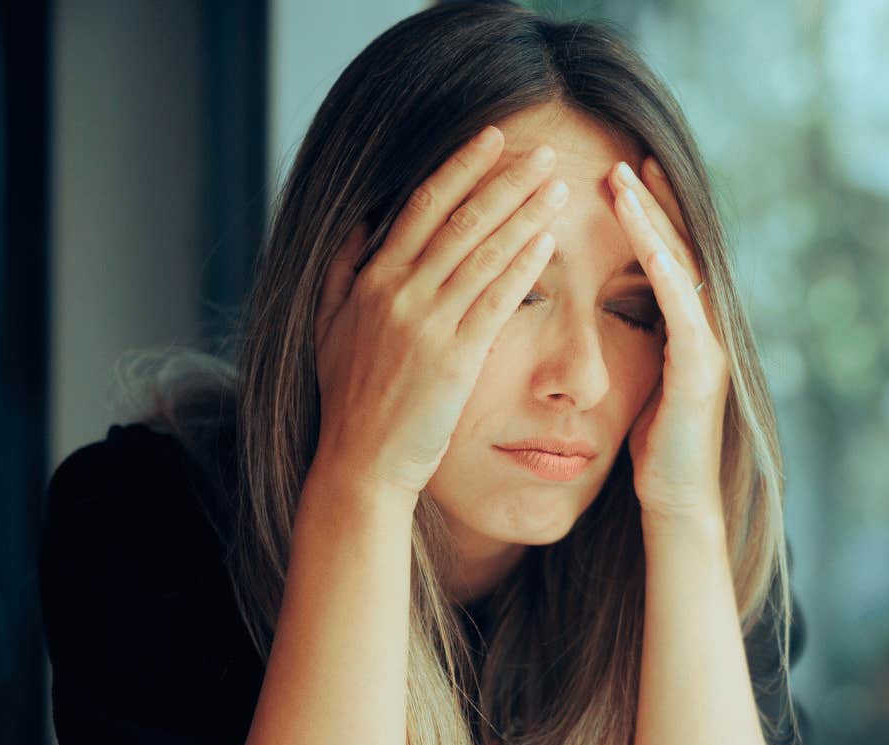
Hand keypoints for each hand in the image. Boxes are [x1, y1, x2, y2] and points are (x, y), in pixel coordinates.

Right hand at [311, 126, 567, 500]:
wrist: (362, 462)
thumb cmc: (351, 399)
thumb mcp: (331, 325)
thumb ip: (346, 270)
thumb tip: (363, 222)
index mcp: (371, 279)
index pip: (422, 205)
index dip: (461, 166)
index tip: (493, 137)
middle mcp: (397, 292)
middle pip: (460, 219)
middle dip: (505, 180)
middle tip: (544, 151)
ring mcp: (426, 324)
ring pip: (482, 253)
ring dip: (523, 214)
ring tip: (557, 185)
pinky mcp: (454, 359)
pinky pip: (494, 301)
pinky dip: (522, 266)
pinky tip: (548, 241)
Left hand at [607, 156, 729, 526]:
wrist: (677, 506)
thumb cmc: (651, 456)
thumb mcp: (637, 388)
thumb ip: (633, 349)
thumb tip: (605, 322)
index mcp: (686, 333)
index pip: (668, 259)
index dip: (649, 216)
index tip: (624, 176)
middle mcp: (705, 332)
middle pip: (681, 250)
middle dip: (655, 203)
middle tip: (628, 156)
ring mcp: (708, 348)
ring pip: (683, 268)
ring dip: (654, 222)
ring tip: (626, 181)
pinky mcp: (700, 370)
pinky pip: (682, 307)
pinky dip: (665, 269)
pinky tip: (646, 240)